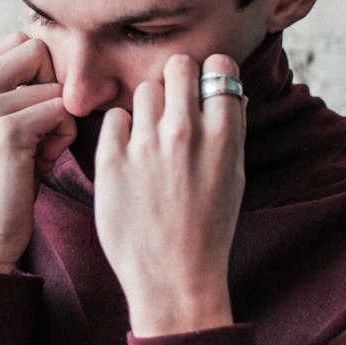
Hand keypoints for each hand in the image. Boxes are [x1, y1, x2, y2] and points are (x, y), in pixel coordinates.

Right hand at [0, 31, 76, 272]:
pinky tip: (41, 163)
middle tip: (40, 129)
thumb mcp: (2, 124)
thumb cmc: (3, 180)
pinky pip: (61, 112)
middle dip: (53, 88)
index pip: (23, 42)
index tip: (33, 111)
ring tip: (38, 153)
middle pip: (40, 52)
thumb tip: (63, 57)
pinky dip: (62, 139)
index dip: (42, 73)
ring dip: (60, 122)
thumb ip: (19, 91)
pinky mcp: (7, 131)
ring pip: (56, 88)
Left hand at [93, 53, 246, 335]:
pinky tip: (130, 156)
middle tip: (174, 107)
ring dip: (149, 108)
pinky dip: (122, 131)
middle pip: (178, 65)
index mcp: (223, 136)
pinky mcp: (110, 160)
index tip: (205, 90)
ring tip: (151, 140)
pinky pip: (114, 118)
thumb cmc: (209, 230)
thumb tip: (231, 93)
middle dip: (178, 80)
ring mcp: (145, 145)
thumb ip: (230, 131)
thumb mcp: (235, 178)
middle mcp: (185, 132)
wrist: (174, 279)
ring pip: (143, 90)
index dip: (212, 74)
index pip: (220, 66)